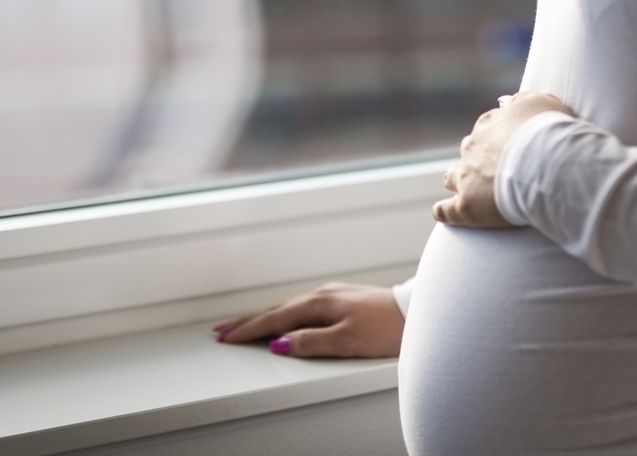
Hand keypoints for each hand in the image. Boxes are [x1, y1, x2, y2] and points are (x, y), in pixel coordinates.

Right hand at [213, 282, 403, 357]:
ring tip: (243, 324)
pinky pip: (300, 305)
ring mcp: (331, 294)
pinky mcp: (341, 298)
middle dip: (247, 320)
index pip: (274, 318)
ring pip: (287, 305)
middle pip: (275, 308)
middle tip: (222, 330)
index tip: (227, 337)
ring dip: (263, 315)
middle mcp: (321, 294)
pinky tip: (282, 317)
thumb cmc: (384, 327)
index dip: (249, 329)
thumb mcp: (346, 341)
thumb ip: (310, 342)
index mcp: (318, 303)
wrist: (414, 311)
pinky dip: (282, 312)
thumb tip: (279, 343)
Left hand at [433, 90, 570, 228]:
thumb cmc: (549, 131)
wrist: (547, 162)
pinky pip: (447, 210)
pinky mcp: (467, 206)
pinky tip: (442, 213)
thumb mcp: (540, 103)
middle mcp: (473, 148)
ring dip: (457, 182)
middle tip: (496, 171)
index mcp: (489, 125)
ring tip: (467, 192)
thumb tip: (504, 102)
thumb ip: (520, 101)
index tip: (508, 149)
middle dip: (477, 160)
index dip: (496, 140)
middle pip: (468, 152)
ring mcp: (467, 177)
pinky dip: (444, 211)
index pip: (486, 130)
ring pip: (452, 177)